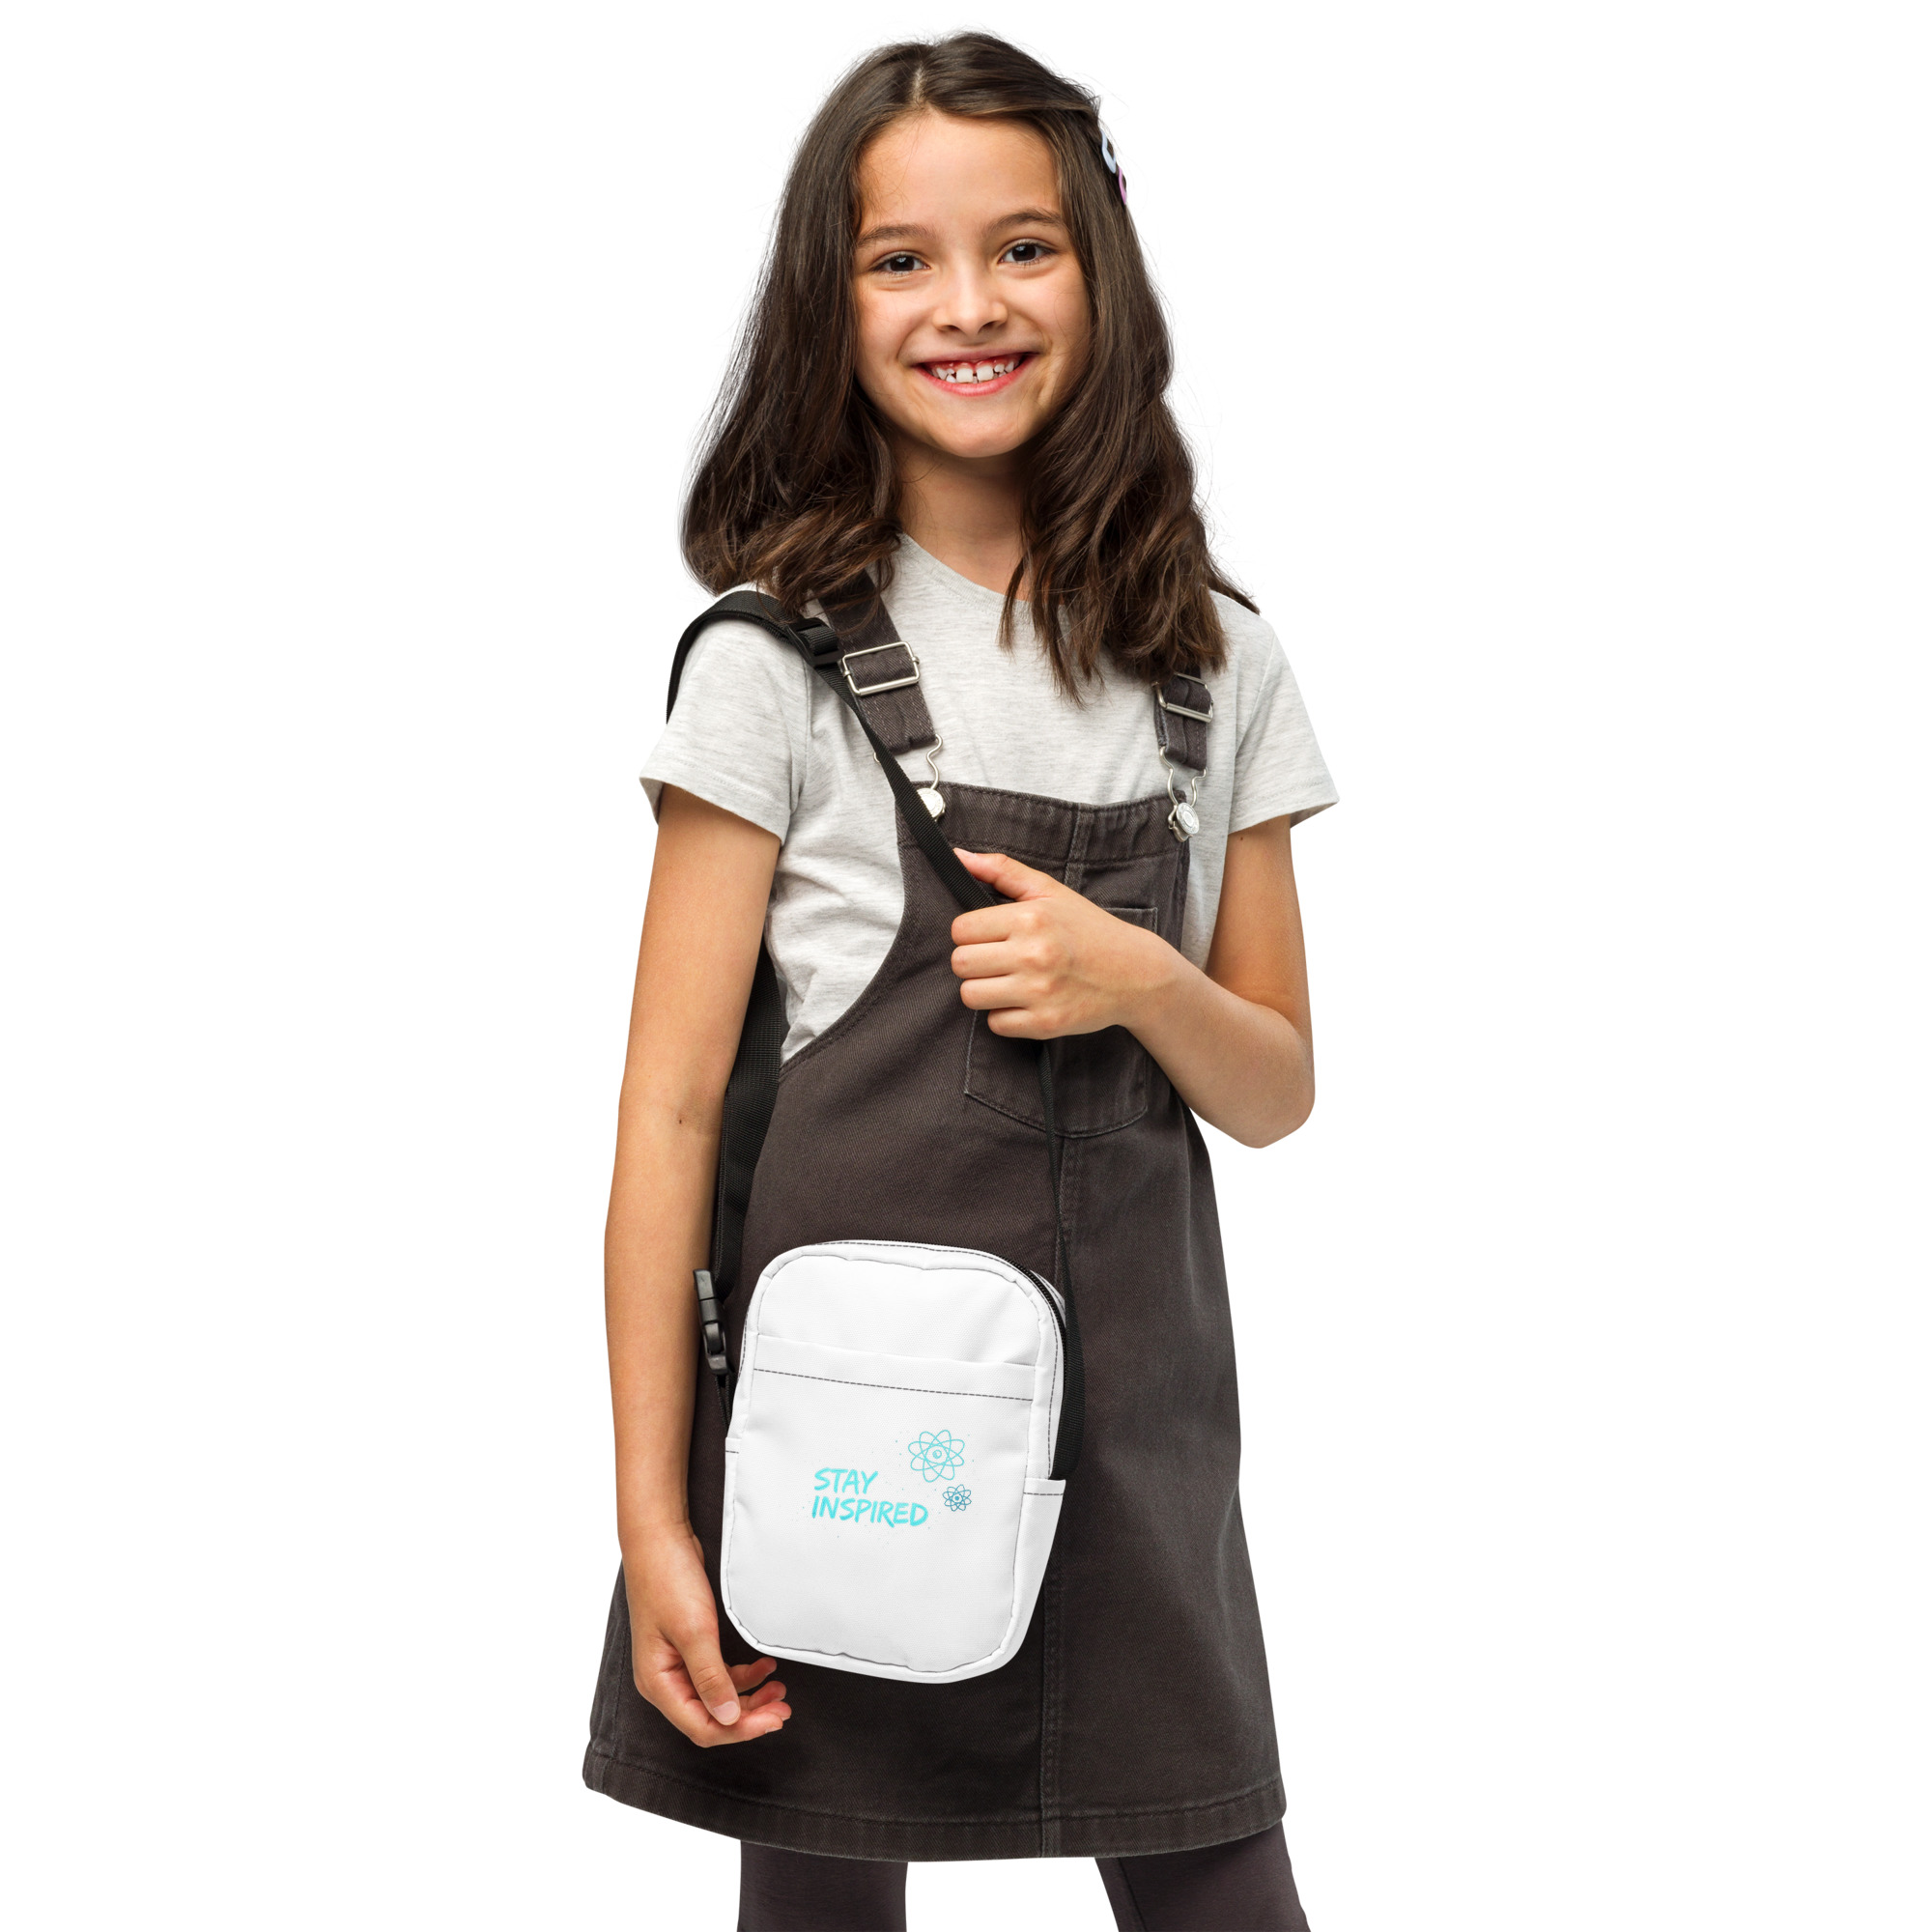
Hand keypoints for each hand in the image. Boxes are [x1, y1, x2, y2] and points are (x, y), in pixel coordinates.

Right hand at [623, 1522, 790, 1746]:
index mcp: (659, 1683)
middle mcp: (665, 1679)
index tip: (773, 1720)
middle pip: (711, 1715)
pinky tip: (764, 1666)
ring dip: (749, 1694)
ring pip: (717, 1694)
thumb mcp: (694, 1631)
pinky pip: (718, 1672)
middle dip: (749, 1715)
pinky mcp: (690, 1645)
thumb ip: (711, 1677)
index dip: (739, 1729)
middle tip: (783, 1708)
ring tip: (779, 1686)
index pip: (702, 1726)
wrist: (660, 1537)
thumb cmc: (668, 1580)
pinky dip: (742, 1673)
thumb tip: (728, 1718)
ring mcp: (677, 1662)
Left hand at [949, 848, 1179, 1038]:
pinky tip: (1024, 1001)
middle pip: (960, 964)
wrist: (1136, 974)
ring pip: (970, 996)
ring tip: (1008, 980)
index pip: (960, 930)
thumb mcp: (1049, 891)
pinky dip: (1005, 1015)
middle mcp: (1034, 955)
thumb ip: (1002, 870)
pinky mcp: (1045, 1024)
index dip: (971, 932)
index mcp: (1031, 918)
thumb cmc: (1088, 929)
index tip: (990, 935)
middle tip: (997, 959)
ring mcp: (1039, 993)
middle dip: (973, 961)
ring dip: (984, 989)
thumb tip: (958, 856)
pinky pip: (995, 1024)